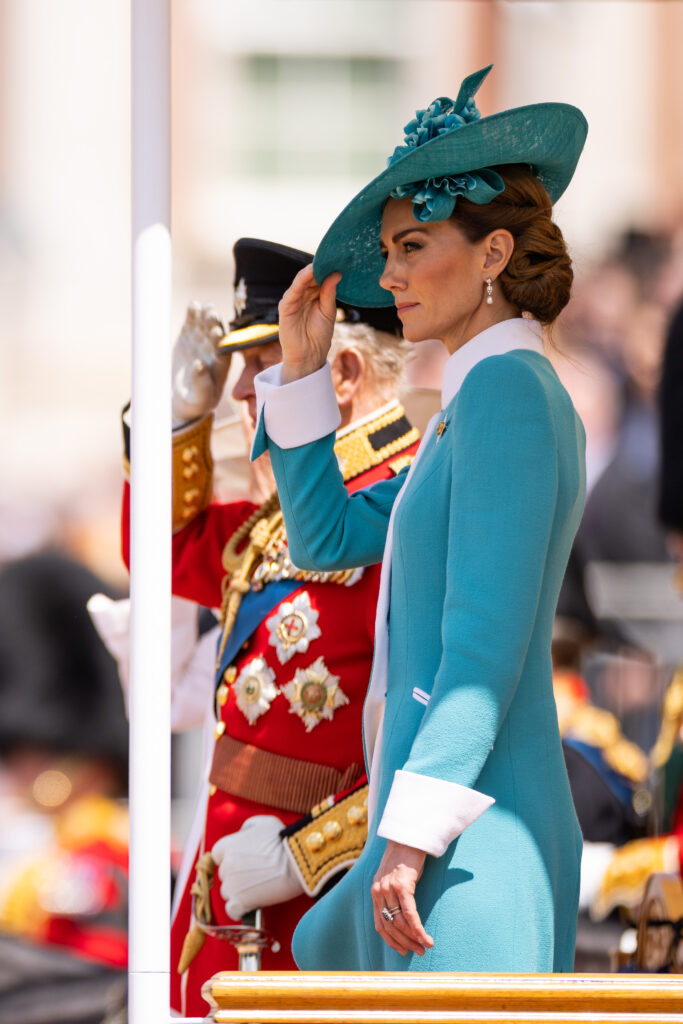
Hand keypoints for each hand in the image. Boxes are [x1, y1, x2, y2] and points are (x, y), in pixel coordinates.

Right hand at [171, 302, 229, 423]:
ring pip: (206, 325)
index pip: (224, 350)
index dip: (220, 341)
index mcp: (222, 365)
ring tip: (202, 306)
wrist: (185, 397)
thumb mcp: (201, 398)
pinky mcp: (190, 336)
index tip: (217, 332)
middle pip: (217, 334)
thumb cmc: (197, 401)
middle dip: (215, 323)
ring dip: (205, 315)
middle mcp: (215, 350)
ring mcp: (203, 341)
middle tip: (212, 313)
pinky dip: (193, 314)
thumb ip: (202, 383)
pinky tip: (192, 305)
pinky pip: (193, 323)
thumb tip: (199, 365)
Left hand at [211, 816, 302, 919]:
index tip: (242, 862)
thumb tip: (242, 835)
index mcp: (227, 845)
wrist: (296, 861)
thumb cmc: (282, 840)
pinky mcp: (240, 902)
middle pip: (224, 875)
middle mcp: (226, 865)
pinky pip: (232, 910)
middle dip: (236, 876)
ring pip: (227, 893)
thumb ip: (247, 828)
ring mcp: (232, 885)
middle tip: (255, 874)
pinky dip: (240, 909)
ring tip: (257, 888)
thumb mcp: (263, 823)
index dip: (229, 859)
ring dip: (238, 892)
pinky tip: (251, 903)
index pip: (217, 856)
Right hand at [278, 265, 340, 382]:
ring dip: (312, 269)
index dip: (328, 267)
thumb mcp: (329, 312)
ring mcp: (293, 299)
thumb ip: (330, 293)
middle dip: (321, 265)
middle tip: (334, 253)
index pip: (320, 276)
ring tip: (324, 259)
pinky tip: (311, 272)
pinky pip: (293, 290)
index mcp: (315, 295)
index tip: (341, 256)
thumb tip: (337, 273)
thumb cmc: (319, 336)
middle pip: (311, 275)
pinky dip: (301, 280)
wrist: (309, 356)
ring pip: (302, 279)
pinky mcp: (286, 306)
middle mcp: (303, 294)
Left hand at [371, 840, 433, 956]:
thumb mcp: (394, 877)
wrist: (408, 837)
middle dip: (405, 943)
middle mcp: (379, 892)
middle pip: (390, 927)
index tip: (403, 950)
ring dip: (413, 938)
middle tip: (418, 952)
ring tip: (425, 946)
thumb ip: (394, 894)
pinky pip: (409, 913)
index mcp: (375, 892)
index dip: (391, 941)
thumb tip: (403, 912)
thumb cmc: (405, 858)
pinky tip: (425, 937)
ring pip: (400, 923)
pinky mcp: (402, 885)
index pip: (380, 925)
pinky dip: (417, 928)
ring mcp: (389, 889)